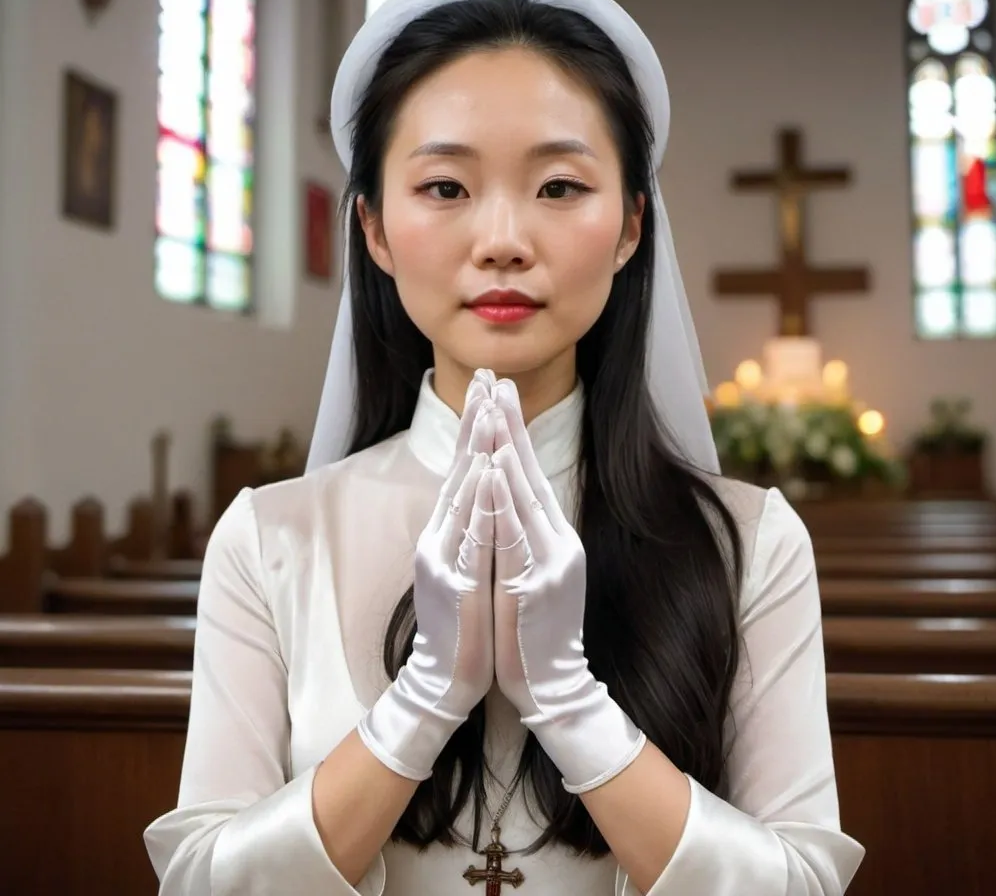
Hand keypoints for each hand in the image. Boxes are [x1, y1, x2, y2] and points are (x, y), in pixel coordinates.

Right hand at [358, 375, 498, 779]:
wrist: (446, 679)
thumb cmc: (465, 622)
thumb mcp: (467, 565)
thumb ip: (471, 528)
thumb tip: (484, 490)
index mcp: (450, 531)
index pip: (466, 469)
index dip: (477, 428)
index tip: (492, 387)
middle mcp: (441, 536)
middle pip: (460, 469)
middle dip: (475, 421)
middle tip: (486, 377)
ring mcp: (445, 558)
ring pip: (463, 495)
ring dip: (476, 451)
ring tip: (488, 410)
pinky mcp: (455, 584)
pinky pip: (470, 536)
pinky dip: (479, 503)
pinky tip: (487, 474)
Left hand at [489, 378, 645, 792]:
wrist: (552, 686)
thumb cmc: (535, 631)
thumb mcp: (537, 574)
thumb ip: (527, 536)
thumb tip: (508, 499)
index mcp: (555, 538)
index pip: (531, 475)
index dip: (515, 433)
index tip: (501, 393)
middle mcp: (558, 542)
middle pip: (530, 473)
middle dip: (511, 425)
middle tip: (499, 380)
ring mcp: (550, 562)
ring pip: (523, 496)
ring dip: (508, 450)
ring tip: (495, 409)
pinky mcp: (535, 584)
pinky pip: (514, 533)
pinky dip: (503, 498)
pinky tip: (494, 469)